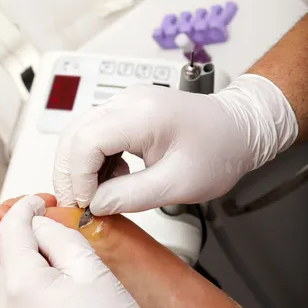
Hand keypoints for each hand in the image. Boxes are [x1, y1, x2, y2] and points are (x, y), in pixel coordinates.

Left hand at [0, 195, 197, 307]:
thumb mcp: (92, 269)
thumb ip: (58, 237)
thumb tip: (38, 225)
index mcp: (21, 284)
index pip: (9, 232)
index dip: (23, 212)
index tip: (34, 206)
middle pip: (0, 268)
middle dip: (21, 256)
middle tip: (54, 259)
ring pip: (4, 303)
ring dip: (23, 292)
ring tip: (61, 301)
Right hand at [54, 75, 297, 213]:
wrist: (239, 129)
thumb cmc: (219, 151)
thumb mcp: (178, 184)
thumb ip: (131, 196)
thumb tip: (95, 205)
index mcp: (143, 114)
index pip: (86, 142)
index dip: (78, 178)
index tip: (87, 206)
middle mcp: (128, 101)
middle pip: (74, 134)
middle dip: (69, 174)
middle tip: (78, 206)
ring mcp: (125, 103)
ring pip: (79, 135)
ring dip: (79, 169)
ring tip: (96, 196)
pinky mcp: (126, 112)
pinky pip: (94, 135)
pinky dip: (92, 162)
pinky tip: (110, 180)